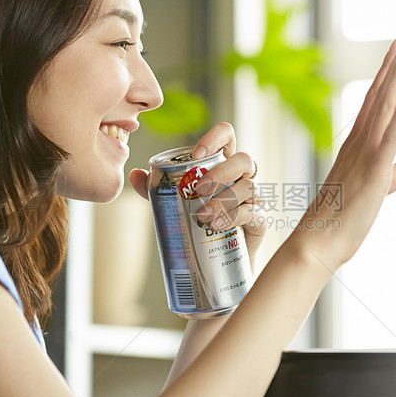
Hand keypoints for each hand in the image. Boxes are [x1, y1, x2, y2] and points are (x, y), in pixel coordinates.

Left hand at [129, 123, 266, 260]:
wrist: (218, 260)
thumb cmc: (199, 223)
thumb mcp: (176, 202)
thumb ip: (157, 188)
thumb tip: (135, 174)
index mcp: (224, 163)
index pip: (228, 136)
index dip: (215, 138)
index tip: (196, 154)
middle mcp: (243, 176)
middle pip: (243, 160)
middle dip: (221, 172)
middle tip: (198, 189)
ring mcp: (255, 197)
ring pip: (249, 187)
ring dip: (224, 199)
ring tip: (202, 216)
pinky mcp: (260, 219)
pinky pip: (253, 212)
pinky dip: (234, 217)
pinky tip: (217, 225)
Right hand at [291, 25, 395, 270]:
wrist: (318, 243)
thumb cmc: (340, 221)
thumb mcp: (372, 192)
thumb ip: (389, 175)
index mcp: (358, 145)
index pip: (376, 100)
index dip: (388, 71)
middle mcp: (360, 142)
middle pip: (381, 92)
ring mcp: (365, 154)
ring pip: (384, 106)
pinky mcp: (373, 171)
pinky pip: (387, 139)